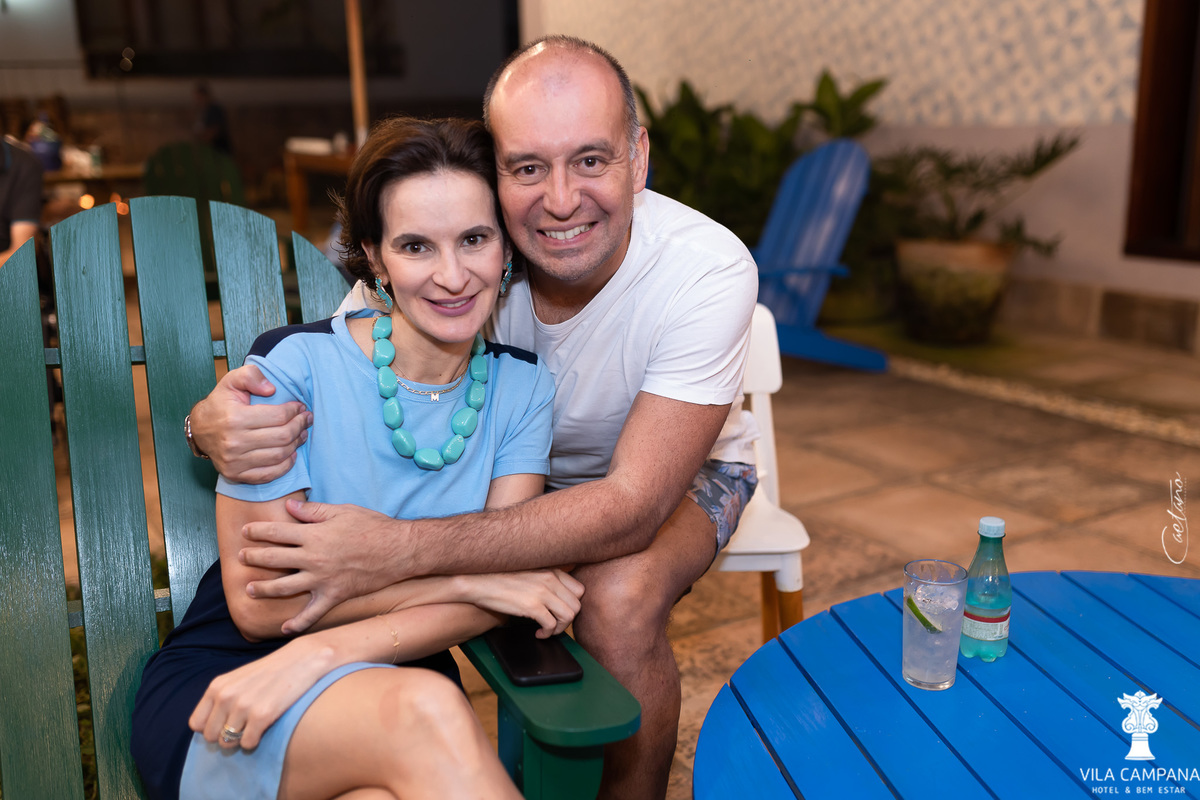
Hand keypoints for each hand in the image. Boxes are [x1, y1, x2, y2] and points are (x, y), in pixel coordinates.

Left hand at [189, 637, 336, 749]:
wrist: (303, 659)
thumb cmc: (271, 671)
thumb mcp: (239, 678)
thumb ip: (221, 697)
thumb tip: (209, 726)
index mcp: (217, 686)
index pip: (196, 723)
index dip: (211, 727)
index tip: (226, 723)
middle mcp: (226, 696)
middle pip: (211, 736)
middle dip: (225, 736)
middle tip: (244, 726)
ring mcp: (243, 706)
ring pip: (228, 742)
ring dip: (241, 738)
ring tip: (255, 725)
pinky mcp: (262, 715)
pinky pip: (247, 743)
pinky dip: (255, 740)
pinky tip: (265, 726)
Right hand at [191, 364, 312, 483]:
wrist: (200, 429)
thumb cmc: (221, 403)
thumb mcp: (232, 380)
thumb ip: (251, 375)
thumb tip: (271, 389)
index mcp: (235, 418)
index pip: (278, 416)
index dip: (295, 411)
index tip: (301, 407)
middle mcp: (234, 442)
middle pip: (282, 436)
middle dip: (300, 426)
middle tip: (306, 419)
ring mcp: (234, 461)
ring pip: (278, 455)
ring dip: (296, 444)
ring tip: (302, 434)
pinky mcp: (235, 474)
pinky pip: (268, 474)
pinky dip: (285, 465)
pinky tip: (292, 454)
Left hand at [241, 499, 408, 633]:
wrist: (399, 550)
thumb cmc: (373, 526)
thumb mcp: (343, 511)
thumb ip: (314, 511)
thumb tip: (289, 507)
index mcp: (314, 535)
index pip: (277, 532)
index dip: (258, 531)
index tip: (246, 532)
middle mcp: (313, 558)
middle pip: (274, 559)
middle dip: (254, 557)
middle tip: (242, 557)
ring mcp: (322, 580)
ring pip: (284, 588)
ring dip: (265, 589)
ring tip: (251, 589)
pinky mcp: (334, 596)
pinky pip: (312, 614)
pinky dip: (297, 623)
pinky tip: (284, 629)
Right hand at [457, 570, 583, 637]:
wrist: (478, 581)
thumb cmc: (501, 578)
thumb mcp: (530, 571)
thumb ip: (546, 578)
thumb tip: (559, 595)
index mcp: (552, 569)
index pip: (580, 590)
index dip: (572, 605)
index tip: (561, 612)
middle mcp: (550, 578)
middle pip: (577, 605)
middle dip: (567, 620)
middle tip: (555, 624)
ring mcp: (542, 592)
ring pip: (569, 616)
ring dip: (559, 628)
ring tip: (547, 631)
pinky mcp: (532, 606)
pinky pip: (551, 625)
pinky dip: (548, 634)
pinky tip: (538, 634)